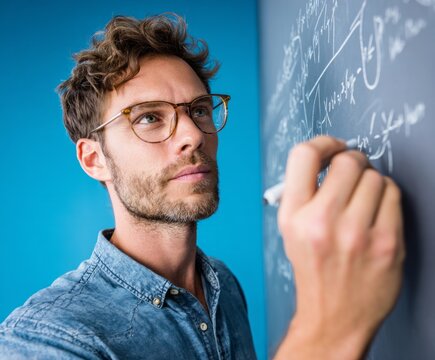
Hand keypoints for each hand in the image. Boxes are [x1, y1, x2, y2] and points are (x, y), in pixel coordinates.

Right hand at [274, 136, 404, 359]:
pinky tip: (376, 215)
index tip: (334, 147)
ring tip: (363, 203)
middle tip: (352, 175)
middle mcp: (321, 222)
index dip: (324, 143)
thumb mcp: (290, 231)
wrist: (334, 316)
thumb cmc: (314, 269)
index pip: (304, 155)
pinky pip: (393, 194)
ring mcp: (356, 234)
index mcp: (293, 216)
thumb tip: (329, 155)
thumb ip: (303, 192)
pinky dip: (386, 198)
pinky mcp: (387, 243)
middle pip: (348, 161)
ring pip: (375, 176)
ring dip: (371, 183)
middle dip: (353, 162)